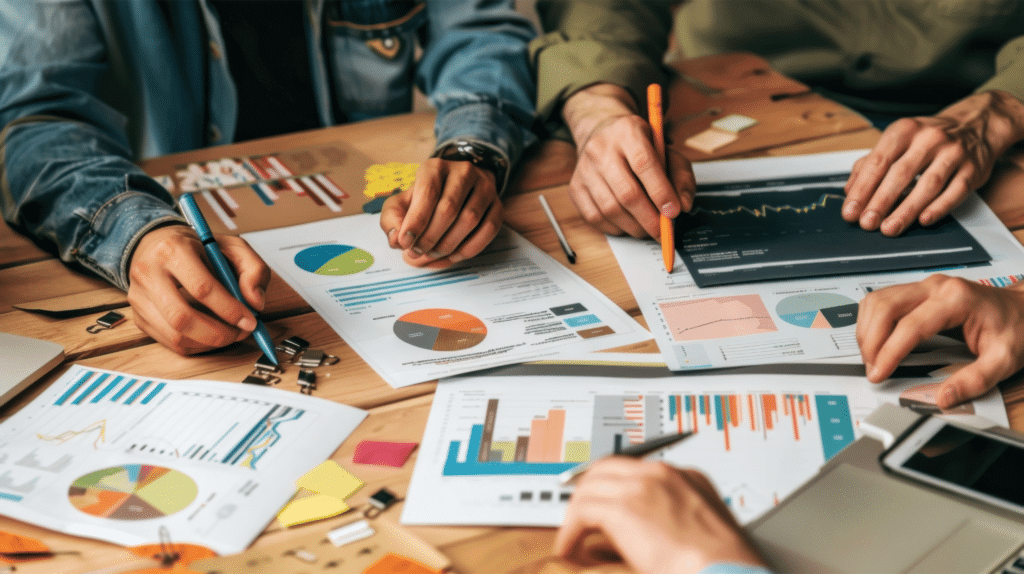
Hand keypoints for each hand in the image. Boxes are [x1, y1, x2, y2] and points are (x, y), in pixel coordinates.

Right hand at [127, 224, 269, 354]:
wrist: (158, 245)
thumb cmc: (197, 248)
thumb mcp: (233, 247)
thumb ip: (254, 269)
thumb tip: (255, 303)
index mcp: (173, 250)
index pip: (202, 288)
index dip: (230, 310)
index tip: (250, 321)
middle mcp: (149, 273)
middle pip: (182, 318)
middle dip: (218, 333)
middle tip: (240, 333)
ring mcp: (138, 297)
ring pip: (175, 335)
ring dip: (209, 343)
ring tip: (229, 334)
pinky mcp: (138, 316)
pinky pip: (169, 342)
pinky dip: (196, 346)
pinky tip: (210, 335)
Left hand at [379, 158, 501, 266]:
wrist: (453, 190)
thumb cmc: (424, 200)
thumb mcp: (400, 203)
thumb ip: (392, 219)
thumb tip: (397, 238)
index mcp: (435, 167)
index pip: (428, 193)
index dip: (416, 222)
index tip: (405, 242)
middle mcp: (463, 172)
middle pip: (449, 209)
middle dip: (430, 237)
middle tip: (417, 252)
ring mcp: (485, 187)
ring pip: (470, 219)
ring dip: (448, 244)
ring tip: (432, 254)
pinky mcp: (497, 205)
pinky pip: (489, 229)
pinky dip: (470, 248)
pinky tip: (453, 255)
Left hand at [555, 458, 764, 573]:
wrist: (727, 572)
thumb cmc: (722, 564)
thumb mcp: (706, 530)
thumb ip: (679, 520)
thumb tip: (649, 534)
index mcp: (685, 477)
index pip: (636, 470)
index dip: (613, 487)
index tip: (602, 502)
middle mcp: (661, 474)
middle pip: (607, 468)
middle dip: (587, 490)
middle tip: (577, 516)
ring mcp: (642, 485)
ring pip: (590, 486)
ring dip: (575, 514)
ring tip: (572, 538)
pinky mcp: (624, 506)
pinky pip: (582, 512)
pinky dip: (570, 532)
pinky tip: (570, 549)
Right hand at [562, 83, 695, 237]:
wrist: (604, 135)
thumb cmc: (639, 147)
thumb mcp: (666, 151)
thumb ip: (680, 176)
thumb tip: (683, 204)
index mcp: (628, 132)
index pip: (644, 163)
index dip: (661, 191)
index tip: (673, 212)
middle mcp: (601, 148)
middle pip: (626, 192)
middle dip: (649, 218)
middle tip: (663, 231)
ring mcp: (584, 169)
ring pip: (610, 209)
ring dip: (633, 227)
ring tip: (647, 229)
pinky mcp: (575, 187)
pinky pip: (595, 217)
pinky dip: (615, 228)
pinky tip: (627, 225)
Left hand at [843, 90, 1023, 235]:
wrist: (977, 125)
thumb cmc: (927, 138)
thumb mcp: (897, 141)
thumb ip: (870, 163)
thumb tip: (849, 191)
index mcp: (904, 130)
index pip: (878, 161)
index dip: (862, 189)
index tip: (850, 211)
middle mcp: (929, 139)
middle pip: (901, 174)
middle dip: (881, 201)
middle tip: (867, 223)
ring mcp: (954, 153)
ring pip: (928, 184)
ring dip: (906, 210)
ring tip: (890, 228)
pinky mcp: (973, 169)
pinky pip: (955, 191)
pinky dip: (939, 207)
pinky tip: (923, 220)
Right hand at [858, 274, 1023, 407]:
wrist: (1023, 307)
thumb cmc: (1015, 326)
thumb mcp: (1004, 359)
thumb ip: (975, 381)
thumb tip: (944, 397)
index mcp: (956, 299)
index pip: (909, 326)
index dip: (889, 353)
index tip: (879, 373)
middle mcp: (936, 287)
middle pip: (885, 307)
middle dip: (871, 340)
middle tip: (872, 367)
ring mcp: (925, 286)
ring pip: (878, 300)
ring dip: (867, 329)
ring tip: (872, 356)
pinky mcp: (918, 290)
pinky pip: (882, 299)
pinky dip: (871, 320)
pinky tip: (876, 338)